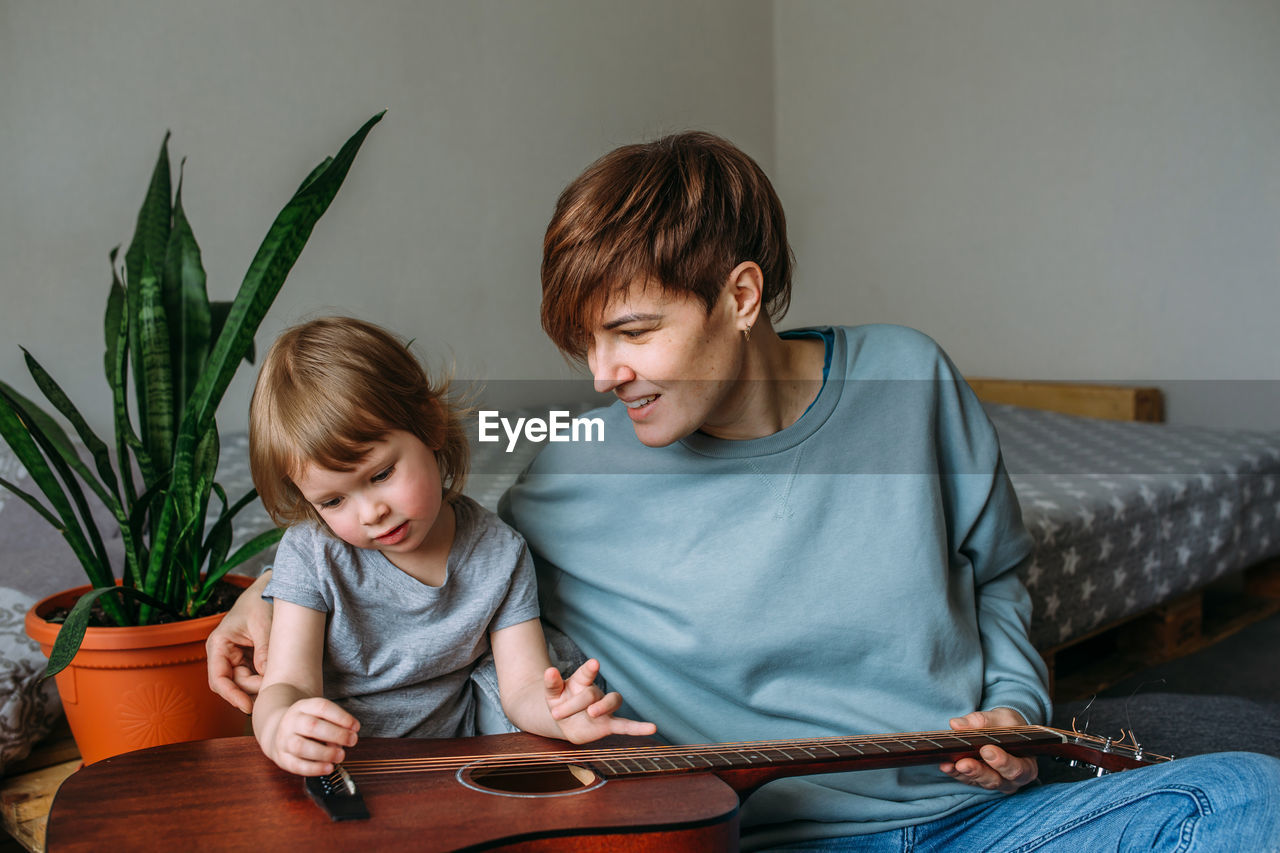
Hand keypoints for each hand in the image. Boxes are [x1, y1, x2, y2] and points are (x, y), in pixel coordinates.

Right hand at [206, 574, 273, 713]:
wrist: (270, 587)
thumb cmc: (262, 601)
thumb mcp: (264, 624)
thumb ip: (264, 650)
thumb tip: (266, 675)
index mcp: (219, 644)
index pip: (218, 679)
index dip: (231, 696)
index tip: (248, 707)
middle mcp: (223, 654)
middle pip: (233, 685)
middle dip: (251, 691)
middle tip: (274, 689)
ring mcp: (235, 657)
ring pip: (244, 683)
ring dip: (259, 686)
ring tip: (278, 682)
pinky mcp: (248, 658)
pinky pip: (253, 676)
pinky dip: (264, 679)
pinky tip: (277, 679)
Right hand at [261, 697, 359, 776]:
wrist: (276, 730)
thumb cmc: (307, 724)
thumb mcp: (318, 715)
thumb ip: (333, 724)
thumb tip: (347, 738)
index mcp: (303, 707)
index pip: (322, 707)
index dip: (341, 717)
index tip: (356, 727)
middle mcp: (292, 721)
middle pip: (312, 726)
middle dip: (336, 734)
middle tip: (352, 741)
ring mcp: (284, 739)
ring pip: (301, 746)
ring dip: (324, 753)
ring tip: (341, 756)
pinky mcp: (282, 758)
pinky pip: (296, 765)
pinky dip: (314, 768)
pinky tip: (329, 768)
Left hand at [544, 659, 656, 743]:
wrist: (563, 721)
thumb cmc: (559, 701)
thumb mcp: (551, 694)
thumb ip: (551, 683)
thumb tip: (549, 670)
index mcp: (582, 681)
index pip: (587, 672)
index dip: (590, 668)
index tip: (595, 663)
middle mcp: (596, 692)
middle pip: (591, 693)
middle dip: (574, 703)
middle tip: (556, 713)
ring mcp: (604, 707)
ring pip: (613, 701)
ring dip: (604, 706)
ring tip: (592, 712)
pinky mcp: (609, 724)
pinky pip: (626, 725)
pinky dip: (639, 727)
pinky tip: (652, 728)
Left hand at [939, 708, 1038, 792]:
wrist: (1005, 731)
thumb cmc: (1009, 725)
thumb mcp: (1002, 718)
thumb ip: (983, 720)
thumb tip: (957, 724)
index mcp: (1026, 764)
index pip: (1017, 769)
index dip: (1002, 762)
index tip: (986, 750)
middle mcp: (1012, 779)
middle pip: (997, 781)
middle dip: (979, 771)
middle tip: (964, 763)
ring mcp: (995, 782)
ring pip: (980, 782)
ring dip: (965, 773)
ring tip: (952, 764)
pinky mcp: (978, 780)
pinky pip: (966, 780)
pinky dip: (955, 773)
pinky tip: (945, 765)